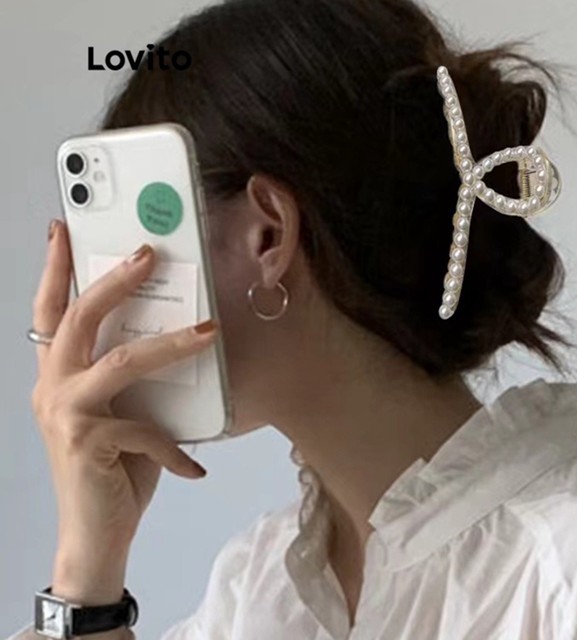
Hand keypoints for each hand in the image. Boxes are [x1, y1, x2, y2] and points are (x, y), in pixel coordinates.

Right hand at [30, 219, 218, 600]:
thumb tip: (174, 338)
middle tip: (147, 252)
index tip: (63, 228)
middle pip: (79, 317)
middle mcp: (52, 388)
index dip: (55, 268)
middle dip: (114, 280)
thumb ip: (131, 380)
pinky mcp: (87, 442)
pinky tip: (192, 471)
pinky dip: (175, 450)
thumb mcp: (120, 414)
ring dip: (171, 344)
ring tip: (208, 331)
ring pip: (122, 360)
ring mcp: (65, 413)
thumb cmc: (111, 469)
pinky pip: (146, 430)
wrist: (93, 535)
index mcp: (57, 376)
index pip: (51, 311)